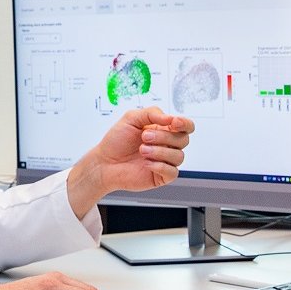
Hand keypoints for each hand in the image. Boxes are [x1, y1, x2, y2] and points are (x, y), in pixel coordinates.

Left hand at [66, 106, 194, 216]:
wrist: (104, 162)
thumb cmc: (116, 141)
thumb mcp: (131, 118)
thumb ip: (152, 113)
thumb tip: (171, 118)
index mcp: (163, 130)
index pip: (186, 126)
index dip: (185, 124)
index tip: (174, 123)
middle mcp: (167, 145)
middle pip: (183, 140)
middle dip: (164, 137)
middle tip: (144, 137)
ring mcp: (165, 161)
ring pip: (179, 156)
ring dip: (159, 151)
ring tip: (142, 150)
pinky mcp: (161, 176)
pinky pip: (172, 172)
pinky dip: (160, 166)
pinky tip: (146, 163)